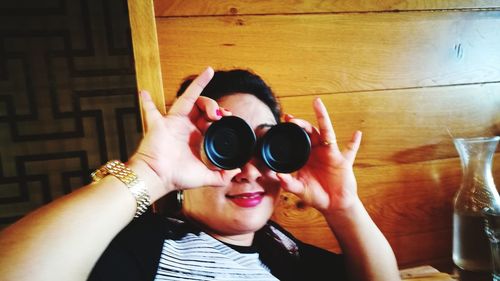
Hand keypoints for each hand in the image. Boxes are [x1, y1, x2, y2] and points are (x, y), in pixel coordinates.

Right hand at [130, 67, 239, 196]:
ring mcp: (173, 123)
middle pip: (202, 106)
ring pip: (187, 99)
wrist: (159, 179)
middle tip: (222, 115)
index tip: (229, 117)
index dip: (221, 114)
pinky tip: (145, 92)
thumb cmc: (178, 178)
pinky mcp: (160, 123)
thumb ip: (223, 176)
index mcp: (196, 137)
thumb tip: (237, 170)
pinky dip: (147, 101)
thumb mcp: (206, 177)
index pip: (210, 118)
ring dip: (200, 91)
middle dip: (214, 105)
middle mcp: (186, 127)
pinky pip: (151, 109)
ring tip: (213, 109)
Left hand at [276, 97, 361, 214]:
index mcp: (305, 156)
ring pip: (327, 133)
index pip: (297, 139)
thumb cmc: (316, 196)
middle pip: (310, 132)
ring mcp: (331, 154)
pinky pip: (350, 150)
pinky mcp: (343, 161)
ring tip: (317, 104)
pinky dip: (354, 142)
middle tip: (291, 119)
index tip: (284, 120)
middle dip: (301, 123)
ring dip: (323, 118)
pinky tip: (357, 134)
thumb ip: (289, 184)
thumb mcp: (300, 191)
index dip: (291, 130)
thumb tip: (278, 176)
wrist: (333, 205)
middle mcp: (317, 152)